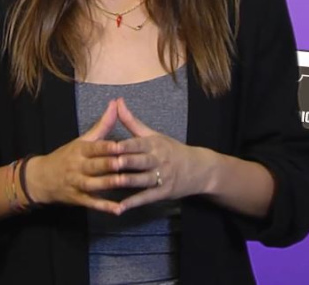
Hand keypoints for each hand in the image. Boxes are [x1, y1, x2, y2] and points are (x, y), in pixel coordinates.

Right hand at [25, 99, 125, 214]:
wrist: (41, 179)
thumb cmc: (67, 156)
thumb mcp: (83, 140)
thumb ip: (102, 124)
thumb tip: (115, 103)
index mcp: (80, 150)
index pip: (95, 147)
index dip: (108, 147)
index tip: (121, 145)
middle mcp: (78, 166)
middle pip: (96, 165)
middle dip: (111, 165)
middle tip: (127, 163)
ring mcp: (77, 184)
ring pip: (95, 184)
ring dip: (110, 184)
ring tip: (126, 183)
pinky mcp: (79, 199)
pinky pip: (93, 203)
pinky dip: (105, 207)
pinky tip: (119, 209)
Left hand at [113, 97, 215, 211]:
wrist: (198, 169)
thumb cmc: (170, 149)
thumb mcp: (153, 134)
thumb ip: (131, 121)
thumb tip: (117, 101)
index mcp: (154, 144)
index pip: (138, 144)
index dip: (124, 145)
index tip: (110, 145)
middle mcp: (158, 159)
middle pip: (140, 161)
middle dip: (126, 162)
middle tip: (110, 163)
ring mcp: (162, 177)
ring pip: (142, 180)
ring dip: (128, 182)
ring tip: (113, 183)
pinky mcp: (163, 192)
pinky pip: (147, 197)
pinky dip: (133, 203)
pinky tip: (120, 207)